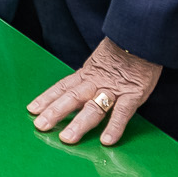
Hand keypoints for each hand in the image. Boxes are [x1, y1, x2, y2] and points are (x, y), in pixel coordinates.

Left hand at [28, 38, 164, 146]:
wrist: (145, 37)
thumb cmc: (126, 49)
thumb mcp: (102, 59)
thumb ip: (91, 74)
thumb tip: (78, 89)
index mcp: (88, 73)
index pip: (63, 87)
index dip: (47, 98)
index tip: (32, 109)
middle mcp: (96, 81)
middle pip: (72, 98)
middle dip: (55, 112)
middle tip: (40, 126)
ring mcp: (114, 89)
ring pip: (93, 107)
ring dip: (79, 124)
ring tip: (67, 138)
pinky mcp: (133, 94)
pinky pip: (123, 112)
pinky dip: (115, 126)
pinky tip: (106, 140)